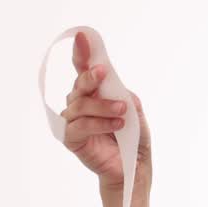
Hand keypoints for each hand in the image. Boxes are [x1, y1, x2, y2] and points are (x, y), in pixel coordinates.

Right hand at [58, 30, 152, 190]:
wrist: (134, 169)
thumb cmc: (134, 140)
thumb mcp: (136, 114)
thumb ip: (126, 98)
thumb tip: (119, 88)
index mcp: (94, 94)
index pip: (84, 69)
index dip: (82, 53)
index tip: (83, 37)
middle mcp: (80, 104)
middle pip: (79, 84)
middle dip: (89, 77)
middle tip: (102, 73)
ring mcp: (73, 121)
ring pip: (80, 105)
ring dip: (102, 106)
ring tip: (122, 112)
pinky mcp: (71, 139)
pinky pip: (79, 126)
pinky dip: (98, 124)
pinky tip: (116, 125)